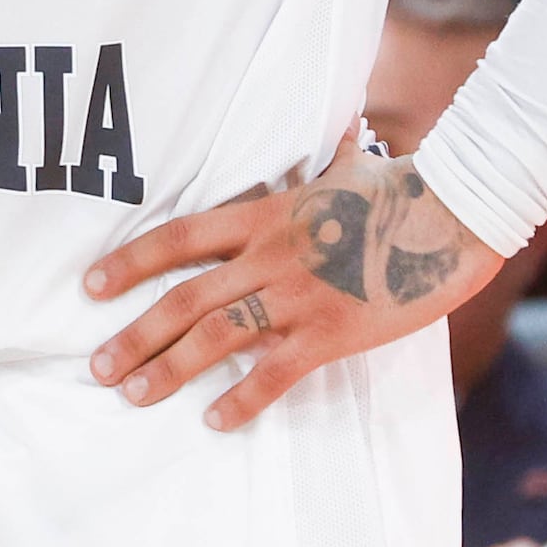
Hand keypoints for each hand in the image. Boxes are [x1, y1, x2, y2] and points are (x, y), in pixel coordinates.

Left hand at [86, 128, 500, 429]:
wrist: (455, 215)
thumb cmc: (401, 190)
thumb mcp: (350, 168)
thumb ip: (328, 158)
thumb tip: (342, 126)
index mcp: (266, 215)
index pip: (180, 237)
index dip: (130, 261)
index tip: (91, 285)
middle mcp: (271, 255)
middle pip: (185, 296)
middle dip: (136, 334)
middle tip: (98, 366)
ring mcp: (300, 296)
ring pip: (218, 336)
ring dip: (169, 368)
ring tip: (133, 395)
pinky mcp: (333, 333)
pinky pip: (275, 373)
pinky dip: (242, 400)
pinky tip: (214, 420)